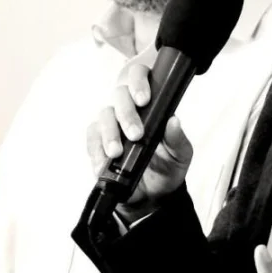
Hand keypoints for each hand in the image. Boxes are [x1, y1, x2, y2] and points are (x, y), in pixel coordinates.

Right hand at [86, 62, 192, 220]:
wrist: (153, 195)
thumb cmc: (168, 166)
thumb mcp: (180, 155)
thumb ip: (177, 139)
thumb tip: (174, 121)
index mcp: (150, 104)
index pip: (139, 76)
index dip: (138, 81)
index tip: (144, 99)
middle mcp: (128, 110)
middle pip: (118, 95)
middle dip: (126, 114)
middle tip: (136, 134)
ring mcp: (111, 125)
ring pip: (103, 116)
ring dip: (109, 133)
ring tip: (117, 152)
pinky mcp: (98, 143)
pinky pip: (91, 139)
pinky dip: (96, 150)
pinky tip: (104, 162)